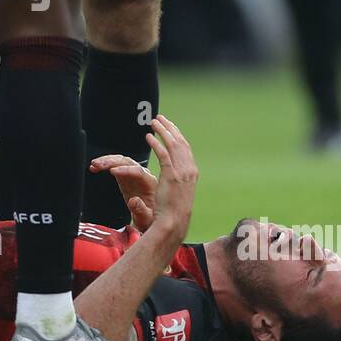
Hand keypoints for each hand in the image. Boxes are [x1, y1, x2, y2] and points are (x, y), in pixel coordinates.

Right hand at [89, 153, 157, 229]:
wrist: (148, 219)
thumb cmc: (149, 219)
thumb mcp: (146, 219)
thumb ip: (141, 211)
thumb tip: (133, 200)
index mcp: (150, 184)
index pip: (138, 171)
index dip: (125, 170)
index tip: (112, 171)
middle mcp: (143, 175)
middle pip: (128, 162)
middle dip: (112, 162)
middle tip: (98, 164)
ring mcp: (133, 175)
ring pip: (121, 161)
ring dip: (107, 160)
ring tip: (94, 164)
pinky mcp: (125, 177)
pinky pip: (115, 166)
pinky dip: (105, 165)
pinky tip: (95, 166)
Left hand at [146, 115, 196, 238]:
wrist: (174, 222)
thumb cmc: (174, 210)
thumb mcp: (179, 190)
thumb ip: (178, 178)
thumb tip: (175, 171)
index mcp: (192, 172)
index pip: (185, 147)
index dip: (177, 134)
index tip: (169, 125)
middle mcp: (189, 169)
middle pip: (180, 142)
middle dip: (170, 128)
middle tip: (160, 118)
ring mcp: (181, 172)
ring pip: (172, 145)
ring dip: (162, 131)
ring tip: (153, 122)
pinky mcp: (171, 176)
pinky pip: (163, 154)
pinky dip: (156, 143)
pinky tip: (148, 137)